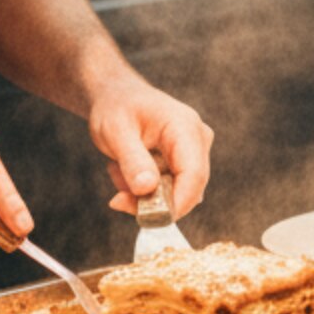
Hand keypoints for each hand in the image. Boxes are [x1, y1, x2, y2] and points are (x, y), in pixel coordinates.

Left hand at [86, 75, 213, 215]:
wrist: (117, 96)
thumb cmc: (116, 107)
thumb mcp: (115, 131)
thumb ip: (133, 160)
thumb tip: (148, 189)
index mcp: (185, 127)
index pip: (194, 175)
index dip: (176, 203)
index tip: (144, 217)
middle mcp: (198, 139)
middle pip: (188, 189)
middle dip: (152, 200)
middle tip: (116, 197)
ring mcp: (195, 151)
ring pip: (177, 193)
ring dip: (144, 193)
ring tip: (119, 168)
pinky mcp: (186, 162)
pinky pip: (171, 189)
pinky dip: (146, 189)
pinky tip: (127, 169)